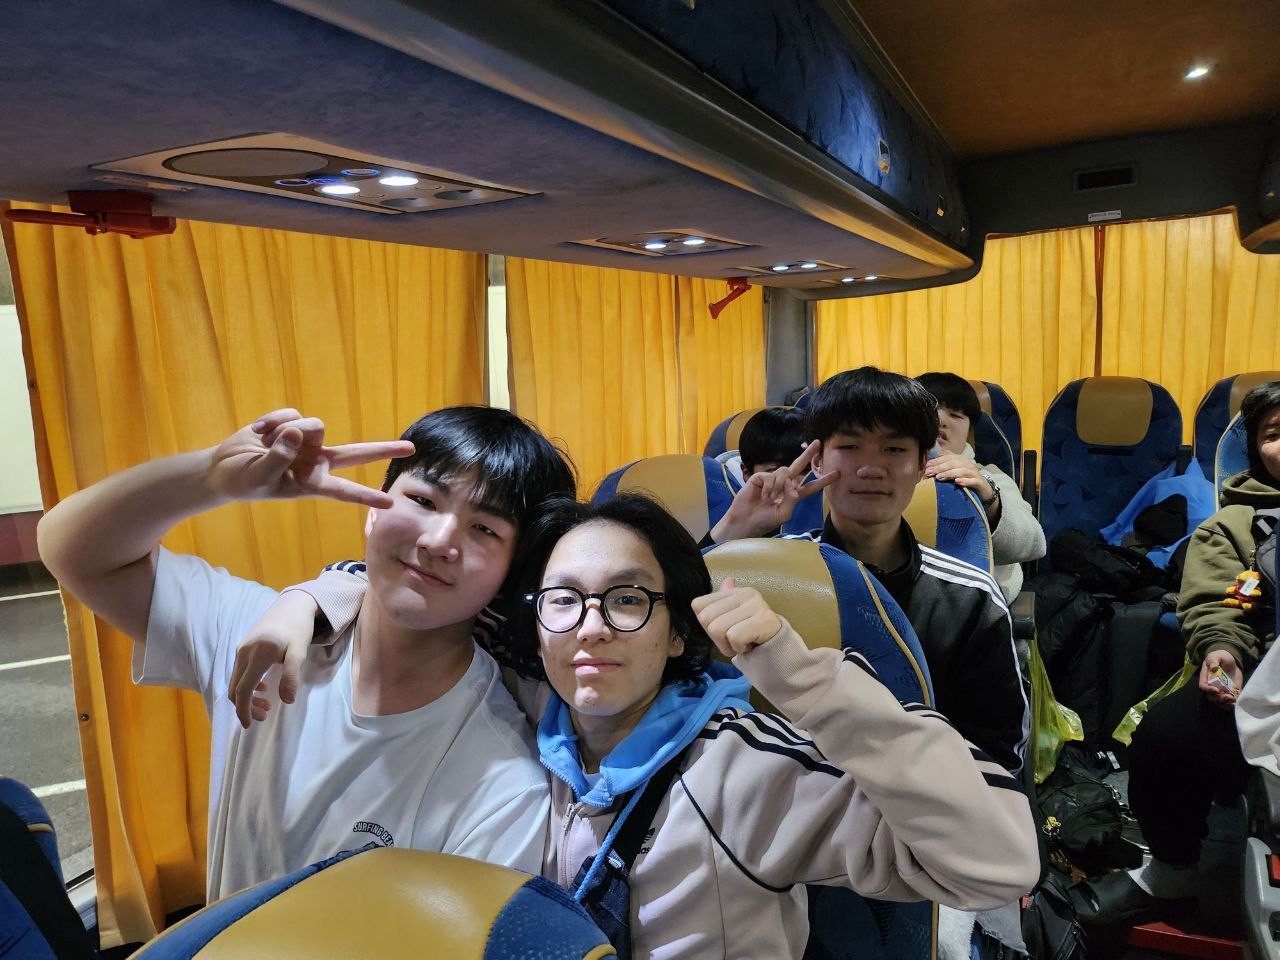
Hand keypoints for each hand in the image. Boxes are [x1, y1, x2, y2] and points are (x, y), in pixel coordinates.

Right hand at [208, 409, 414, 507]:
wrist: (223, 467)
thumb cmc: (243, 481)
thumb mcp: (259, 477)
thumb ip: (278, 458)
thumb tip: (297, 433)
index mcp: (311, 483)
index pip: (343, 491)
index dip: (365, 497)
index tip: (389, 503)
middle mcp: (315, 462)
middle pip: (355, 454)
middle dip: (382, 450)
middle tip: (411, 448)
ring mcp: (306, 442)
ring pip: (314, 425)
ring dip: (287, 429)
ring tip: (264, 442)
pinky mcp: (293, 423)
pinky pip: (292, 413)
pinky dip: (272, 421)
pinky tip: (258, 431)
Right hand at [228, 589, 322, 727]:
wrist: (293, 604)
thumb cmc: (298, 628)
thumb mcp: (299, 651)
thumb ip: (292, 675)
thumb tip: (286, 701)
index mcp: (257, 655)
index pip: (243, 689)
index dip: (244, 710)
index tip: (250, 724)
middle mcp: (244, 652)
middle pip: (236, 687)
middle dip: (246, 706)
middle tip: (264, 715)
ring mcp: (242, 648)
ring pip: (236, 680)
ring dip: (247, 696)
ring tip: (266, 705)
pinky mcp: (244, 646)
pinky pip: (239, 671)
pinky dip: (247, 685)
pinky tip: (263, 687)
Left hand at [692, 577, 781, 656]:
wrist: (776, 649)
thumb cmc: (748, 636)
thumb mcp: (728, 620)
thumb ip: (718, 604)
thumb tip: (727, 580)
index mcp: (734, 591)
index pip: (697, 605)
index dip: (706, 624)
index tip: (724, 629)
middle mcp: (745, 593)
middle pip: (705, 618)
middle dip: (716, 637)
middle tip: (734, 639)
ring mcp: (756, 605)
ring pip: (718, 629)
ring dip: (728, 644)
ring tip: (743, 641)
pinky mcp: (764, 619)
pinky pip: (734, 637)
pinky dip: (739, 648)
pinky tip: (750, 645)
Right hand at [711, 440, 836, 540]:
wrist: (746, 520)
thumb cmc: (765, 520)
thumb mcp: (784, 514)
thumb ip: (792, 499)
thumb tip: (792, 482)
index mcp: (793, 496)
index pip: (811, 486)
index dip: (824, 481)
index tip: (837, 474)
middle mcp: (784, 485)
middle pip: (799, 467)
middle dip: (808, 455)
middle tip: (818, 443)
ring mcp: (772, 480)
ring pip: (784, 472)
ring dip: (780, 486)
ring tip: (771, 499)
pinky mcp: (761, 477)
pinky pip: (770, 476)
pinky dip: (769, 487)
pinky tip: (763, 496)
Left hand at [924, 453, 993, 502]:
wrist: (983, 489)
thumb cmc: (966, 479)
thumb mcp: (954, 471)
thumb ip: (945, 464)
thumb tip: (930, 461)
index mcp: (961, 460)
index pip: (948, 458)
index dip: (937, 461)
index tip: (926, 467)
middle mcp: (968, 465)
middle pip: (954, 463)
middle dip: (940, 467)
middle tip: (929, 473)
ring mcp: (974, 473)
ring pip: (962, 471)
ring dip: (950, 473)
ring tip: (939, 477)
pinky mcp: (980, 483)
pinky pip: (973, 481)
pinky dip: (965, 481)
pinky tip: (957, 482)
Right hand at [1197, 650, 1242, 706]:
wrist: (1231, 662)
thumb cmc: (1220, 657)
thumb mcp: (1216, 656)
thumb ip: (1213, 660)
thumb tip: (1214, 667)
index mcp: (1206, 678)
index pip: (1203, 686)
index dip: (1208, 690)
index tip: (1216, 690)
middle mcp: (1212, 686)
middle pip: (1212, 697)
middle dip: (1219, 699)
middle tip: (1228, 696)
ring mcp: (1222, 691)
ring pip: (1220, 702)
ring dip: (1226, 703)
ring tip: (1233, 700)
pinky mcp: (1231, 693)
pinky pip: (1231, 702)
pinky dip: (1234, 704)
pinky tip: (1237, 702)